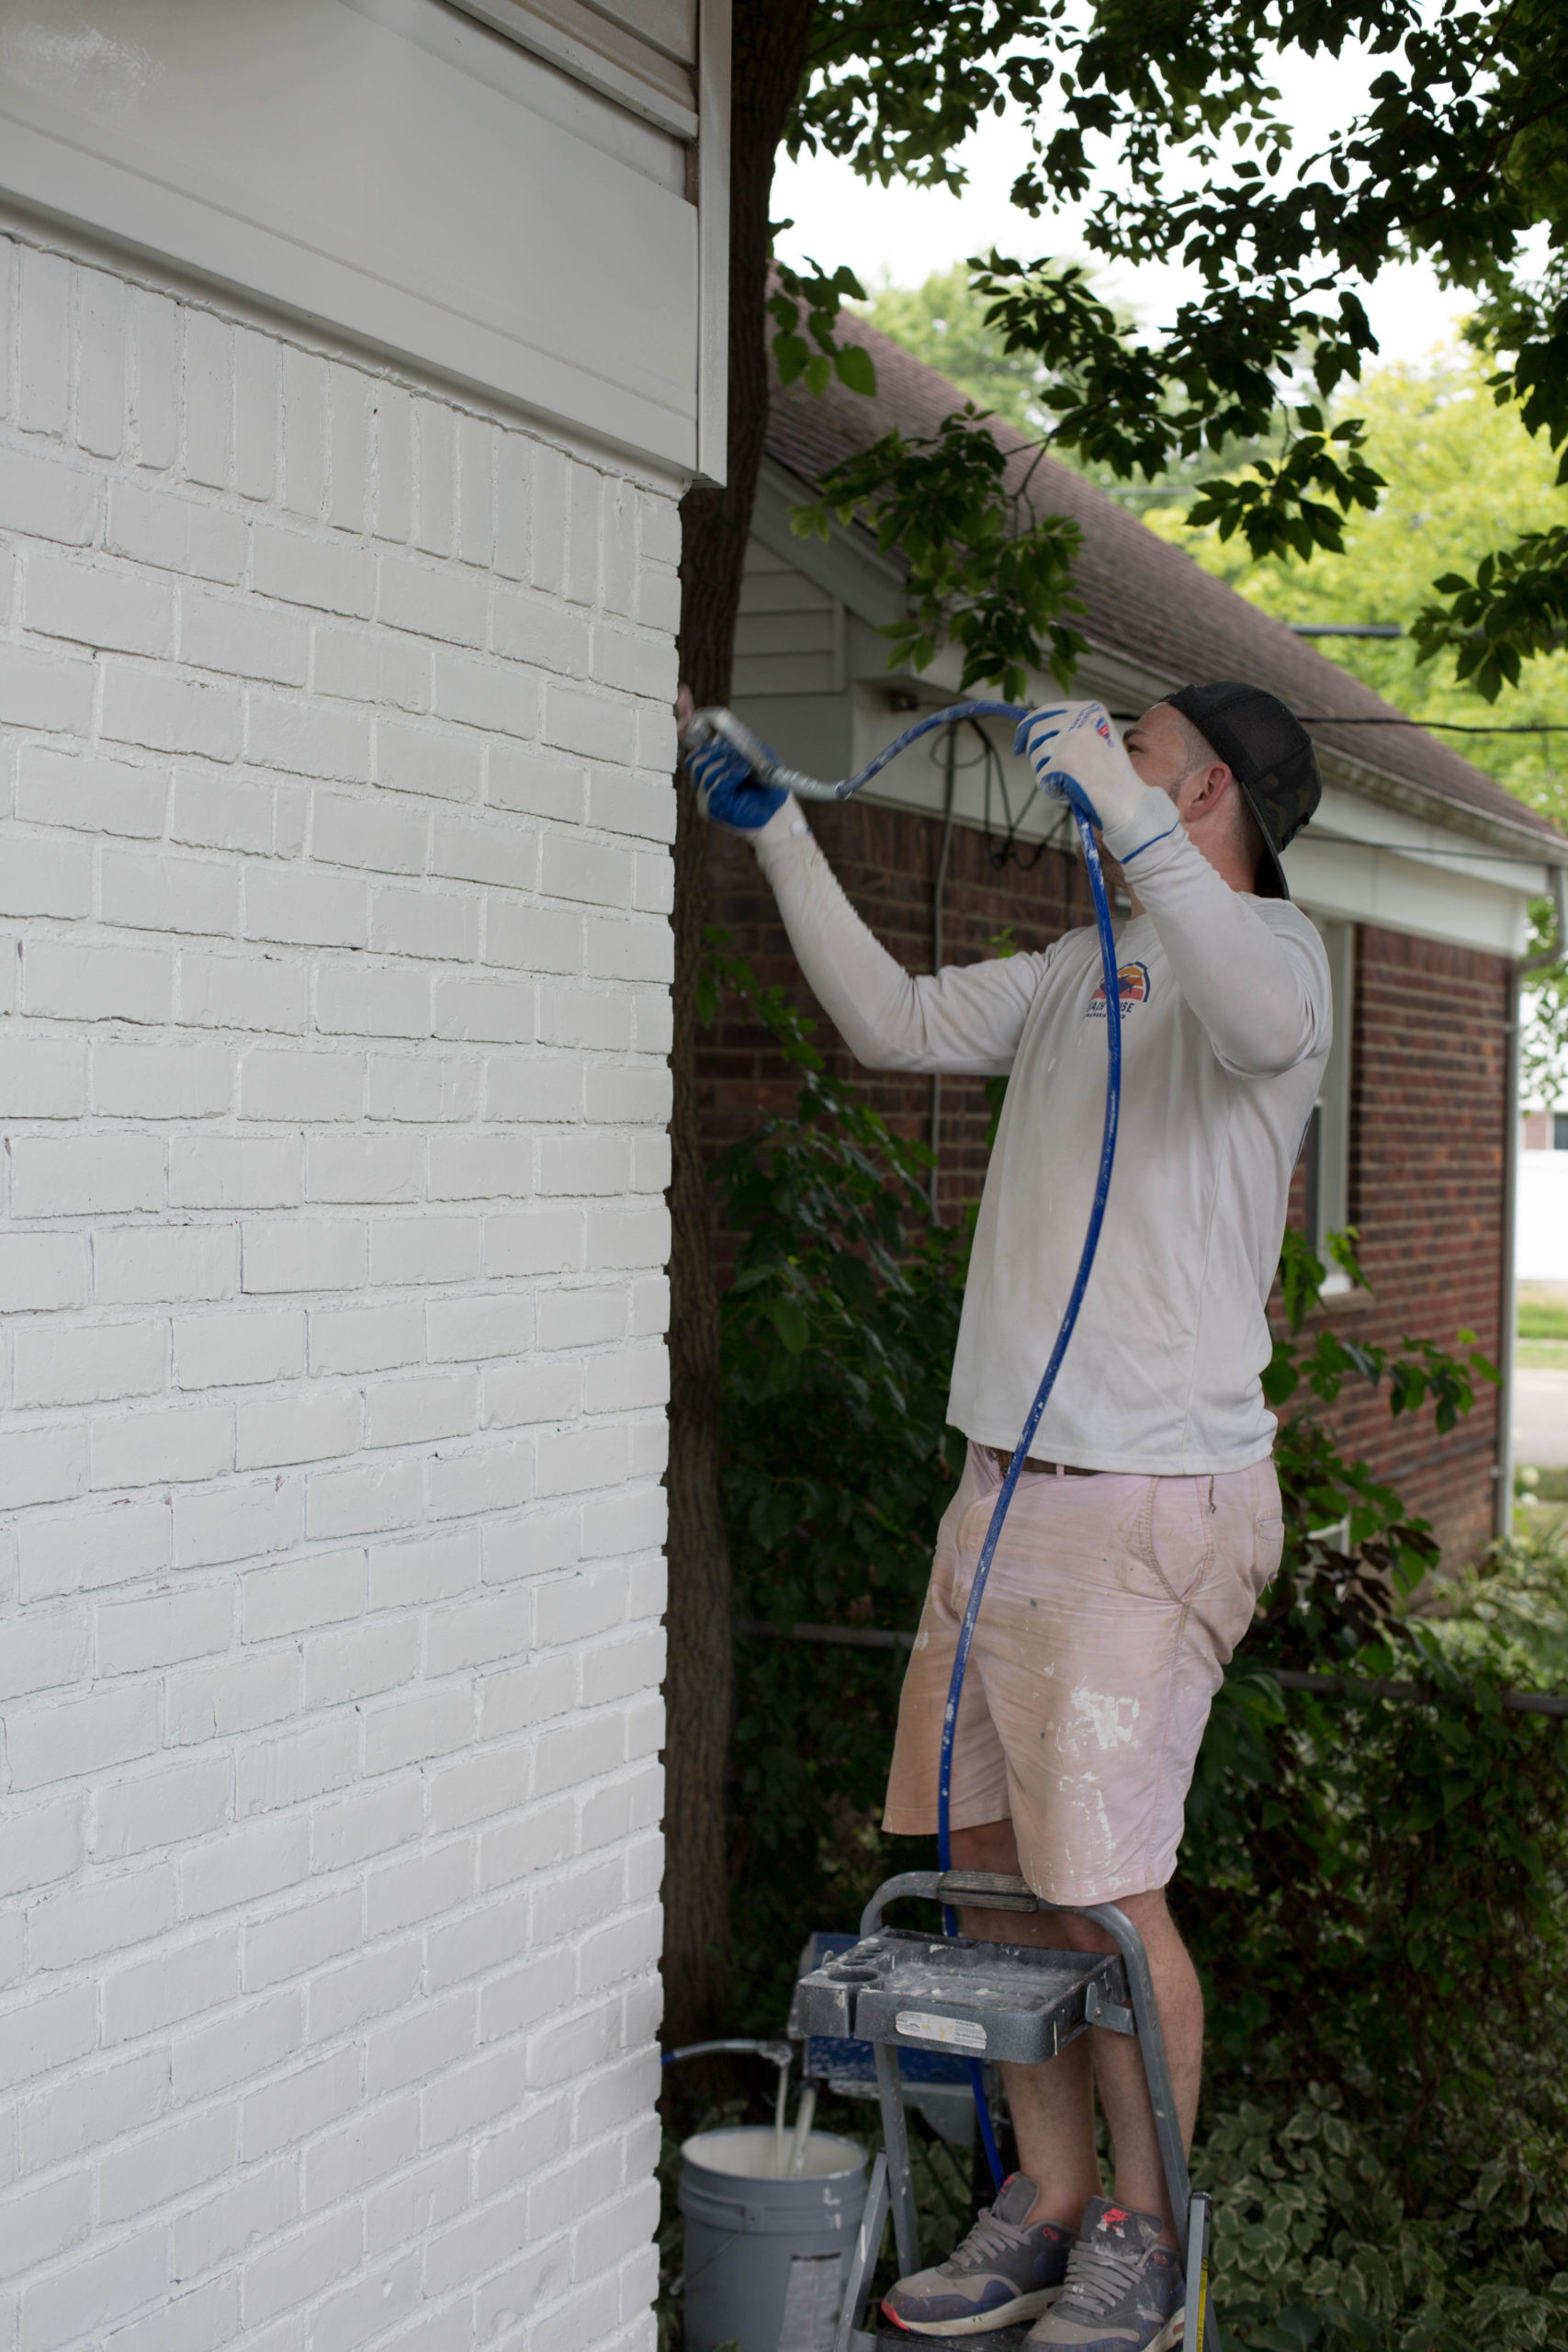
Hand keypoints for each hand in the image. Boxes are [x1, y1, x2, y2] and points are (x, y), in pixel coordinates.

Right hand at [677, 686, 788, 831]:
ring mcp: (705, 795)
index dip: (686, 717)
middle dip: (717, 749)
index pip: (692, 739)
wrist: (779, 817)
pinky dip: (731, 774)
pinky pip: (714, 781)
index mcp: (714, 765)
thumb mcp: (757, 754)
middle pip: (696, 754)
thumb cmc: (771, 788)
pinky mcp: (710, 808)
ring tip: (746, 769)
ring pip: (703, 766)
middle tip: (741, 757)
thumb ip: (735, 739)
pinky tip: (743, 775)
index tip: (682, 693)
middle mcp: (705, 780)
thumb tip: (712, 719)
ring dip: (727, 762)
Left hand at [1014, 700, 1172, 852]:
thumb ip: (1070, 730)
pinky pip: (1041, 778)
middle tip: (1048, 771)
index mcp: (1090, 709)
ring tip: (1072, 781)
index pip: (1046, 711)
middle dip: (1033, 754)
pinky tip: (1073, 791)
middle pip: (1035, 732)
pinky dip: (1052, 789)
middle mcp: (1081, 719)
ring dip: (1046, 773)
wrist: (1128, 802)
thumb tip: (1031, 732)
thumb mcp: (1096, 739)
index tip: (1018, 743)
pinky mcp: (1063, 762)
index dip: (1027, 727)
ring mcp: (1071, 739)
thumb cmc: (1111, 777)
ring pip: (1036, 756)